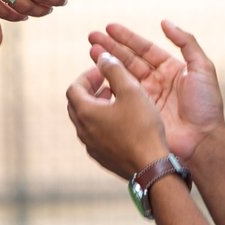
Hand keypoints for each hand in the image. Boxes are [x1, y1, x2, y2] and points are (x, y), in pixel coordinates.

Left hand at [65, 49, 171, 179]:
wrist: (150, 166)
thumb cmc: (142, 127)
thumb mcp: (131, 91)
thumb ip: (115, 70)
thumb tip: (103, 57)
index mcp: (85, 112)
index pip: (74, 88)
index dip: (88, 76)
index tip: (104, 71)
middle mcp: (83, 131)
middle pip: (77, 104)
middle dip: (90, 90)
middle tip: (107, 83)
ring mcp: (91, 146)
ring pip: (86, 120)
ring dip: (97, 106)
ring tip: (116, 100)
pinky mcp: (102, 157)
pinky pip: (96, 135)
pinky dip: (103, 122)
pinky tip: (123, 122)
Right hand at [81, 20, 224, 163]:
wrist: (203, 140)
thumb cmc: (206, 105)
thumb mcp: (203, 68)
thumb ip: (187, 42)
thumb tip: (165, 22)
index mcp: (171, 69)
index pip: (145, 49)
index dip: (126, 38)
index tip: (109, 28)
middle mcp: (157, 81)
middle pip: (129, 60)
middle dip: (110, 48)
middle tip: (91, 37)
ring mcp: (146, 98)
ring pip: (122, 76)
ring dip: (106, 63)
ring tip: (91, 51)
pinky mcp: (139, 113)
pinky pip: (121, 97)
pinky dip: (108, 86)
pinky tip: (96, 77)